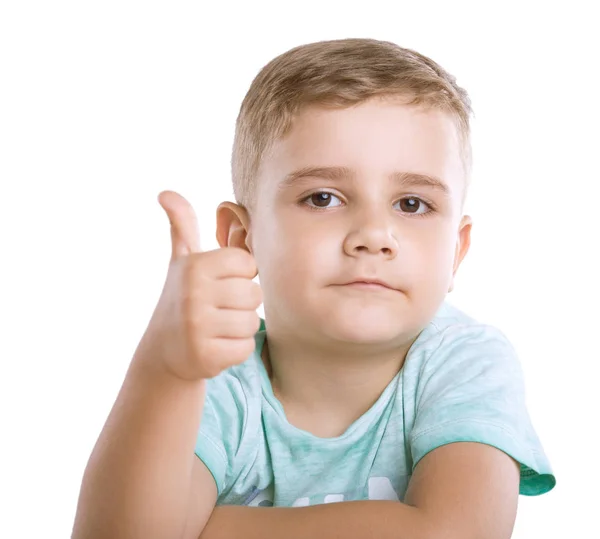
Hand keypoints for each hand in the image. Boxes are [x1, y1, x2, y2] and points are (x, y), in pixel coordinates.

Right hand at [139, 190, 261, 380]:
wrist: (163, 350)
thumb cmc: (182, 298)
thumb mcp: (181, 261)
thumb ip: (183, 226)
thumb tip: (166, 193)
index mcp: (194, 266)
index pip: (248, 264)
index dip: (239, 276)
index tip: (218, 284)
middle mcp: (193, 294)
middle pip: (254, 294)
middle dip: (241, 304)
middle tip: (216, 309)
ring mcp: (198, 327)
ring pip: (252, 322)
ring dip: (239, 327)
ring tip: (216, 327)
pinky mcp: (206, 356)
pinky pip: (245, 347)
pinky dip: (235, 349)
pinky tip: (215, 345)